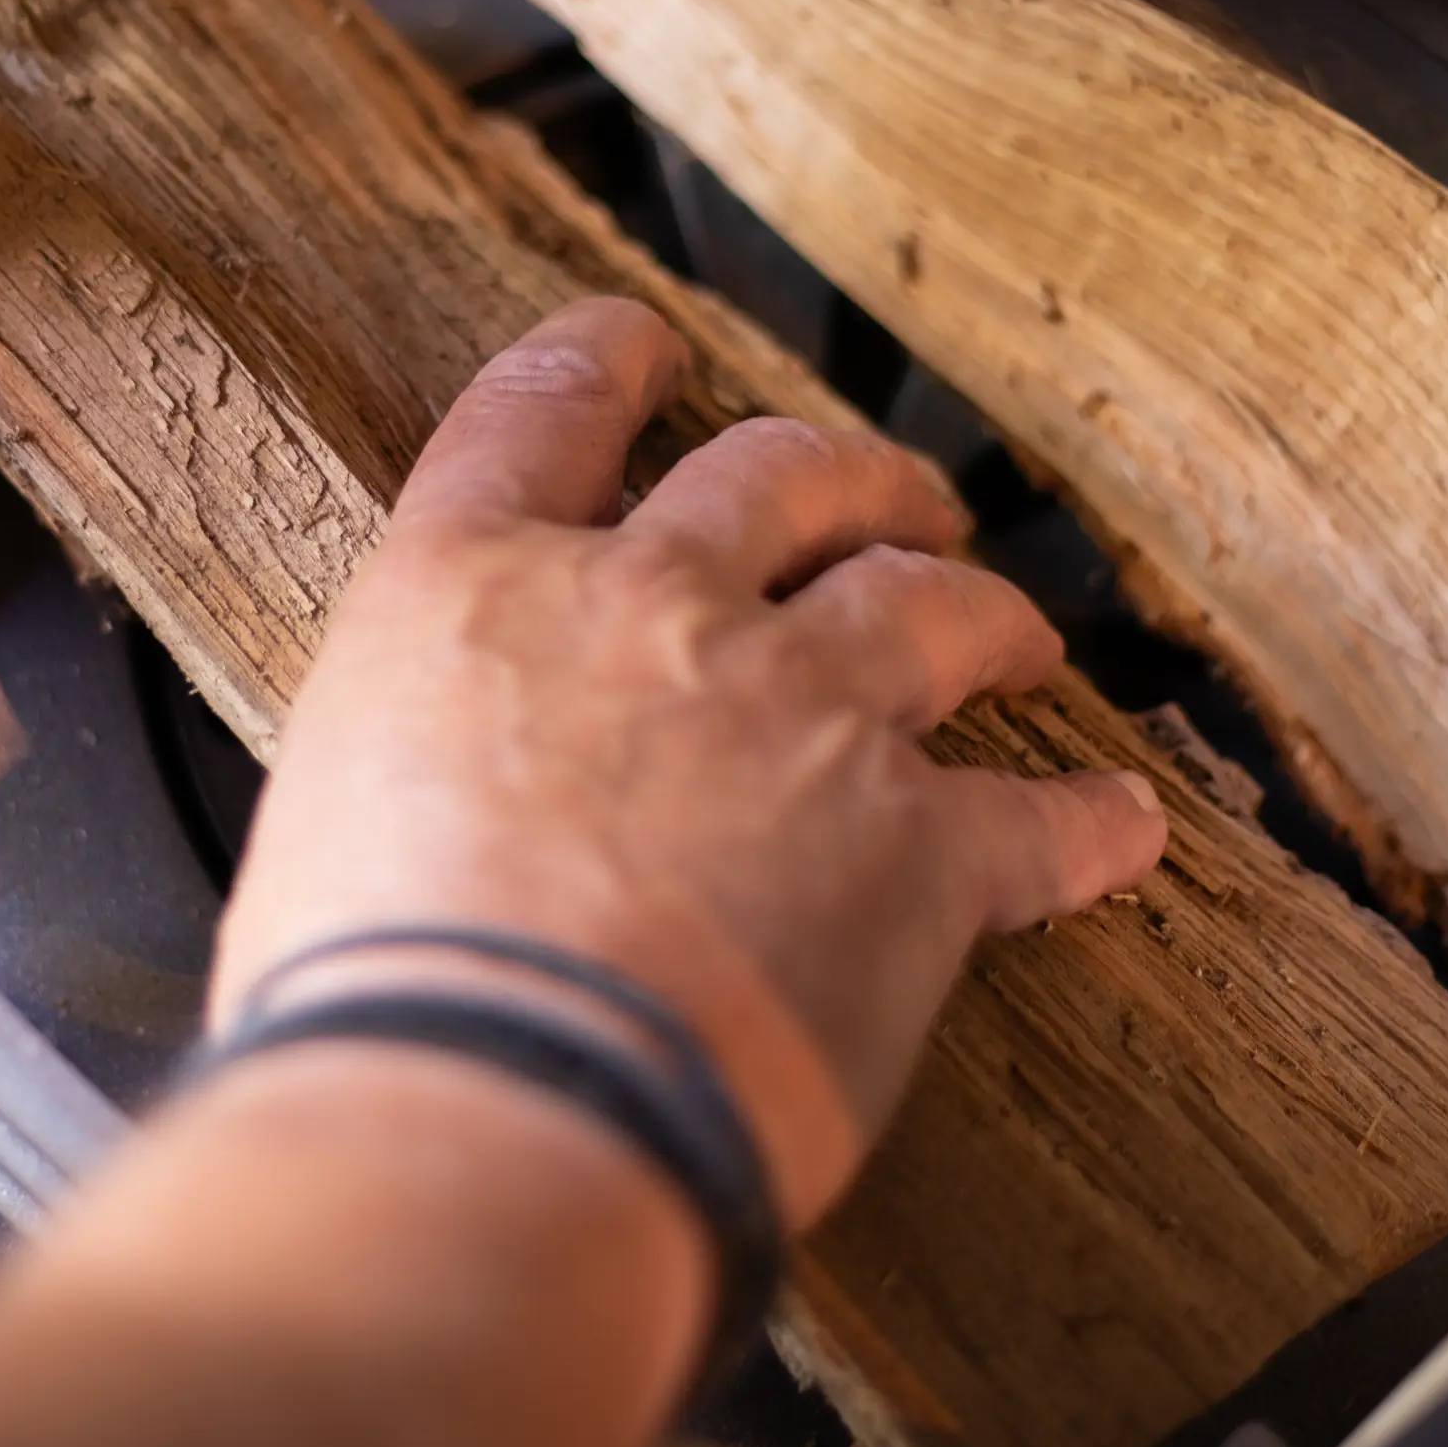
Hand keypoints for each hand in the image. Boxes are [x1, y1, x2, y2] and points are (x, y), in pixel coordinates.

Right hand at [214, 298, 1164, 1227]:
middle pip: (781, 475)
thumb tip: (436, 811)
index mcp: (478, 588)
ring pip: (927, 605)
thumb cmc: (369, 994)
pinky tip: (1117, 824)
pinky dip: (1087, 824)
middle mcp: (650, 609)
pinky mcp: (914, 850)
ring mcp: (796, 711)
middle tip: (887, 502)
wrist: (486, 1102)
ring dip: (982, 610)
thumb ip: (413, 757)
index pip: (545, 411)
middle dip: (849, 477)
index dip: (605, 360)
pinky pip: (1036, 819)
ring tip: (1012, 631)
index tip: (644, 344)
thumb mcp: (330, 812)